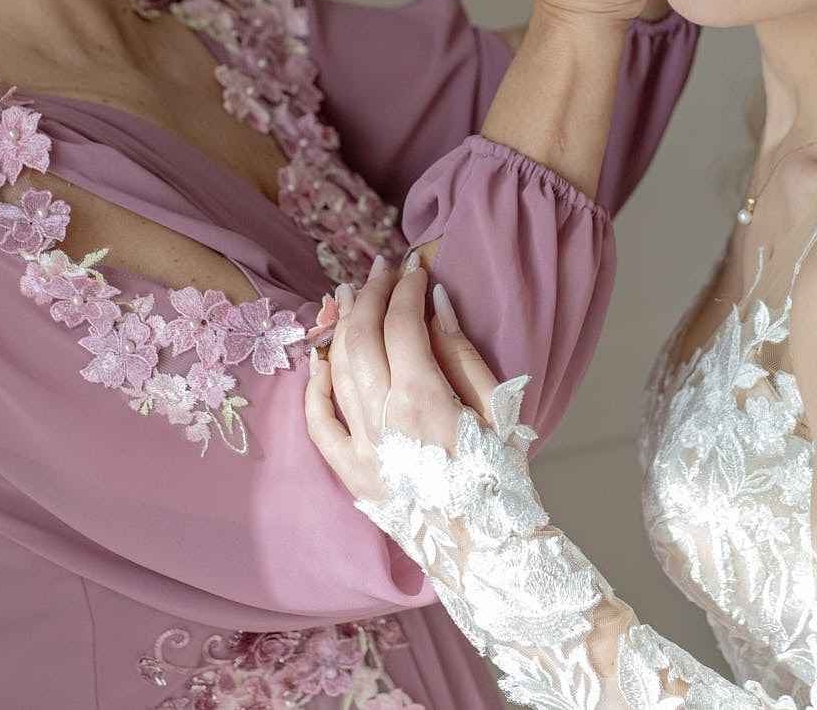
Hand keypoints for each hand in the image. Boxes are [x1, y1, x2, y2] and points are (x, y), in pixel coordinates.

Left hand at [304, 252, 501, 507]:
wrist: (486, 551)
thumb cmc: (501, 480)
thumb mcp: (496, 409)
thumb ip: (461, 353)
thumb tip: (435, 303)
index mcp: (424, 399)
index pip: (401, 324)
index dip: (406, 287)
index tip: (414, 266)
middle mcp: (383, 419)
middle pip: (361, 337)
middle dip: (369, 294)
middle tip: (381, 269)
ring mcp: (360, 447)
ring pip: (336, 370)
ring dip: (340, 327)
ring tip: (347, 296)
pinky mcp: (350, 473)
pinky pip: (319, 423)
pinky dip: (315, 387)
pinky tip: (321, 360)